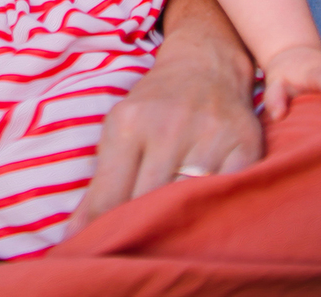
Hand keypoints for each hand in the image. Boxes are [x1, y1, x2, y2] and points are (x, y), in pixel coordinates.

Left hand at [64, 28, 261, 234]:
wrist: (204, 64)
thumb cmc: (155, 105)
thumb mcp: (120, 131)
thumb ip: (101, 185)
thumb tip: (75, 237)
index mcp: (129, 124)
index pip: (111, 196)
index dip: (104, 231)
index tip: (100, 253)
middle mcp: (168, 126)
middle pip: (150, 203)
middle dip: (141, 234)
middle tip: (136, 256)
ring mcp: (209, 135)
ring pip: (190, 202)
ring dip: (180, 229)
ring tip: (170, 246)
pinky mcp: (245, 144)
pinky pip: (230, 193)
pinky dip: (218, 214)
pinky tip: (208, 224)